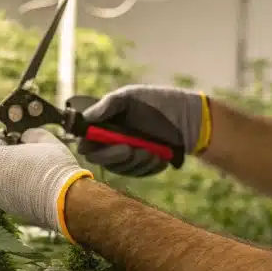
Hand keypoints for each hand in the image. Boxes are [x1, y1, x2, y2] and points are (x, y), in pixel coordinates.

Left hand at [0, 128, 91, 241]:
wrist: (66, 199)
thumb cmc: (53, 165)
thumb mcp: (43, 138)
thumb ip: (29, 133)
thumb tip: (25, 137)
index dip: (9, 135)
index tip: (20, 134)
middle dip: (10, 153)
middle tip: (27, 149)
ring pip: (3, 177)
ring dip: (15, 170)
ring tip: (35, 166)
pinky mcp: (10, 208)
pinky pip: (10, 191)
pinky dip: (19, 185)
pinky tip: (36, 181)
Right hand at [77, 85, 210, 176]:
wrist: (186, 117)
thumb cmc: (155, 102)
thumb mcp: (130, 97)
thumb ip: (108, 105)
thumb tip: (87, 117)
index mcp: (103, 126)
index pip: (85, 142)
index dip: (88, 144)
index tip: (101, 141)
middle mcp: (111, 143)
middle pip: (100, 159)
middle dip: (114, 156)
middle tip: (129, 149)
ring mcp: (126, 157)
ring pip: (120, 169)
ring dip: (135, 161)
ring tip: (152, 151)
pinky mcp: (142, 167)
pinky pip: (139, 174)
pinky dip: (149, 167)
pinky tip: (160, 157)